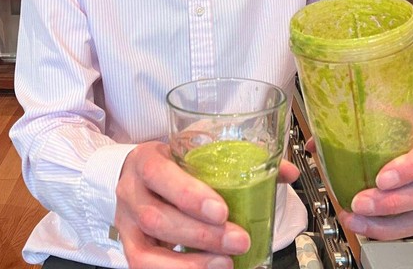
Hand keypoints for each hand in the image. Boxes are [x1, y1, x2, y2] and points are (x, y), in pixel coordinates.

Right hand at [113, 141, 298, 268]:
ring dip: (190, 263)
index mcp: (146, 160)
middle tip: (239, 240)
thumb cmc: (171, 167)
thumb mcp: (194, 155)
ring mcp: (127, 223)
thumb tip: (286, 172)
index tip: (222, 211)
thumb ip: (237, 161)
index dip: (188, 195)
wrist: (137, 178)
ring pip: (146, 251)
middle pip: (157, 217)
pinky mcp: (131, 247)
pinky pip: (144, 267)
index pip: (159, 174)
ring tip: (225, 263)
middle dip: (202, 235)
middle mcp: (130, 191)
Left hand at [338, 91, 412, 239]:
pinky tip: (366, 225)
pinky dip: (390, 229)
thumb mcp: (385, 111)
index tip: (381, 178)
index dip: (409, 168)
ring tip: (357, 218)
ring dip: (387, 221)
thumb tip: (316, 144)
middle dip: (391, 202)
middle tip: (360, 203)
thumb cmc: (405, 118)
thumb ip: (352, 125)